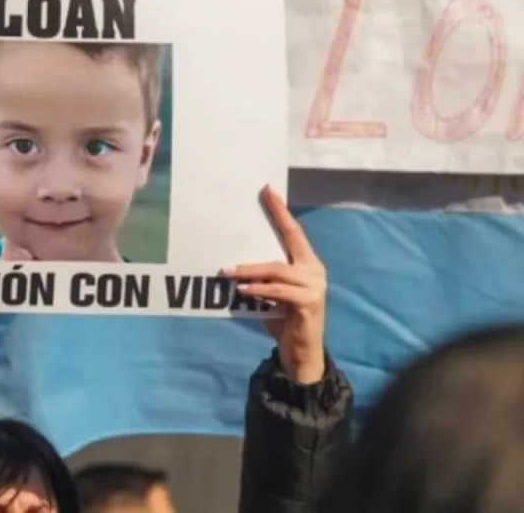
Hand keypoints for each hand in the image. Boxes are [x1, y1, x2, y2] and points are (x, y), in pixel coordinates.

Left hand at [225, 186, 326, 384]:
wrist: (301, 354)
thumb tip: (231, 261)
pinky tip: (243, 290)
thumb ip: (260, 276)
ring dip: (251, 269)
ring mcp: (314, 287)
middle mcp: (314, 271)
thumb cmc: (283, 320)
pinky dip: (260, 290)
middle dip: (275, 218)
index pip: (293, 232)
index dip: (281, 211)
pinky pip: (280, 292)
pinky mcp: (309, 304)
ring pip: (278, 269)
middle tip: (259, 200)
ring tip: (228, 270)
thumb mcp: (269, 293)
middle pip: (291, 240)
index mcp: (306, 264)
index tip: (268, 189)